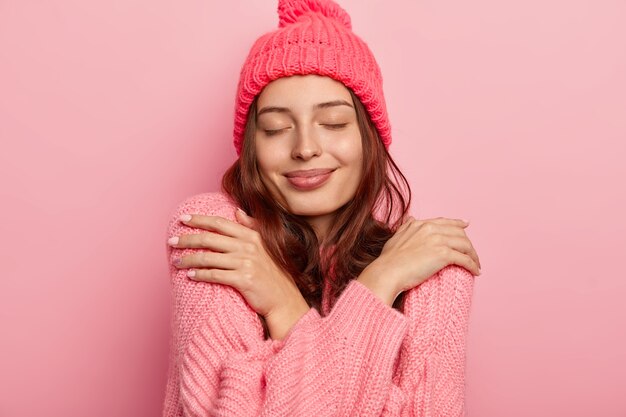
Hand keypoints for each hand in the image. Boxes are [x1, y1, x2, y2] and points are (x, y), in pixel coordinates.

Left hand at [168, 209, 308, 338]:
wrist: (284, 299)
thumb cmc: (272, 274)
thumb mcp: (265, 246)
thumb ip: (251, 226)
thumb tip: (237, 211)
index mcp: (252, 235)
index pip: (220, 223)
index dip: (200, 220)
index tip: (183, 219)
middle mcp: (248, 247)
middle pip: (210, 238)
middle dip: (188, 239)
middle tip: (172, 241)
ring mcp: (246, 263)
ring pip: (209, 257)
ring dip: (189, 259)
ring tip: (176, 261)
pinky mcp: (243, 280)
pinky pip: (215, 275)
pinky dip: (200, 275)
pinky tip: (190, 275)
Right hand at [359, 217, 480, 303]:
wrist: (388, 272)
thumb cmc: (389, 260)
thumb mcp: (396, 236)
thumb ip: (406, 226)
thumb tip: (411, 218)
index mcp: (420, 224)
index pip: (444, 221)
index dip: (457, 223)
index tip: (466, 225)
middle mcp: (431, 229)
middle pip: (459, 233)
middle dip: (467, 243)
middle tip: (472, 253)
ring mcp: (438, 240)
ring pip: (465, 245)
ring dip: (473, 255)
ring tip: (476, 264)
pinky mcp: (443, 254)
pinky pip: (465, 259)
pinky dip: (473, 265)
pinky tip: (476, 271)